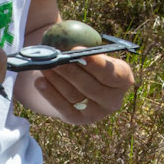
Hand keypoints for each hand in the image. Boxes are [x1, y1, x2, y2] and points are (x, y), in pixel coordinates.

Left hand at [20, 51, 134, 125]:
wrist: (79, 81)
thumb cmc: (87, 60)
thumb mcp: (92, 51)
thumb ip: (85, 49)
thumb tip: (68, 44)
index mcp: (123, 79)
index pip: (111, 73)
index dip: (95, 63)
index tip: (76, 50)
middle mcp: (114, 100)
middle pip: (91, 87)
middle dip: (71, 72)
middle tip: (55, 59)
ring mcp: (97, 113)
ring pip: (74, 95)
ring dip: (57, 80)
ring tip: (44, 66)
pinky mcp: (79, 119)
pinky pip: (63, 108)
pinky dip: (50, 94)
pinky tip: (40, 82)